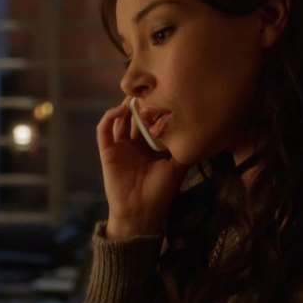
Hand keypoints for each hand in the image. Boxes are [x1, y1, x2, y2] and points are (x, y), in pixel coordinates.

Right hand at [97, 99, 188, 239]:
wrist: (142, 213)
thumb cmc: (160, 192)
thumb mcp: (177, 166)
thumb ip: (183, 147)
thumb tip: (198, 128)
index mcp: (151, 147)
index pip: (152, 121)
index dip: (157, 108)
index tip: (166, 95)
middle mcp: (135, 144)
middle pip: (135, 116)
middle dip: (142, 102)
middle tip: (151, 89)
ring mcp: (120, 147)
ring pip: (120, 118)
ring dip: (127, 105)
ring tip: (138, 95)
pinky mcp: (107, 151)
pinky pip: (104, 129)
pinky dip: (111, 116)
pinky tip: (122, 109)